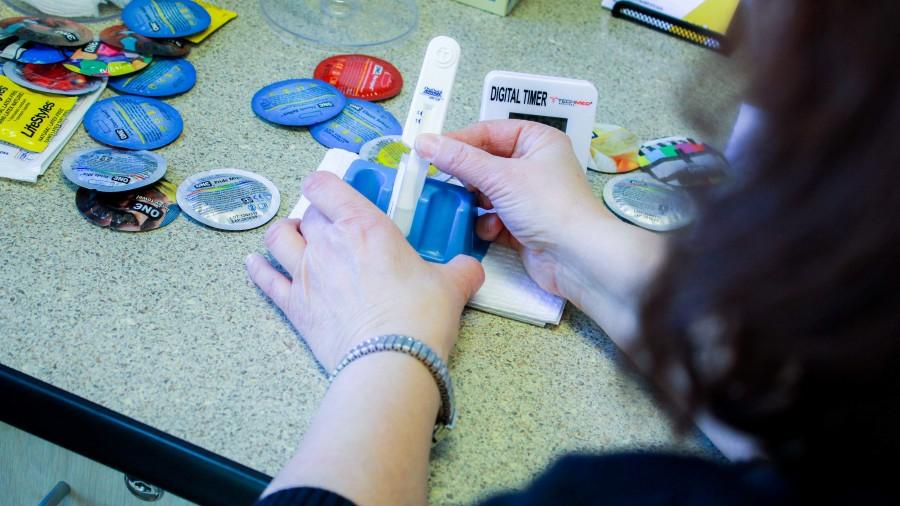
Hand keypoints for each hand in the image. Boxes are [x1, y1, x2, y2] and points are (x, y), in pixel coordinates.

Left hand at [246, 171, 484, 370]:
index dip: (325, 185)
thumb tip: (469, 269)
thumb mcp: (452, 285)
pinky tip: (254, 263)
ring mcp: (307, 274)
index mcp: (366, 226)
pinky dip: (258, 270)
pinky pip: (266, 280)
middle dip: (317, 217)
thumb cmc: (419, 317)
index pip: (326, 186)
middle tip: (332, 227)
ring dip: (284, 234)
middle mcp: (330, 243)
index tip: (333, 191)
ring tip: (295, 238)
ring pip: (278, 239)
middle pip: (308, 214)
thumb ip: (460, 270)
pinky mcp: (295, 306)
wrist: (391, 360)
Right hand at [415, 120, 604, 298]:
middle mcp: (535, 165)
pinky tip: (492, 230)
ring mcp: (529, 197)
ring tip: (472, 208)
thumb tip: (426, 142)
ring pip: (486, 192)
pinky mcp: (522, 225)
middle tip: (444, 181)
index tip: (429, 149)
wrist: (578, 259)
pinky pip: (492, 218)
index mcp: (538, 141)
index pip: (489, 131)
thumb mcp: (500, 177)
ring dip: (476, 203)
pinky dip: (487, 224)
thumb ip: (460, 160)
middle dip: (467, 177)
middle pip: (485, 163)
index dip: (459, 140)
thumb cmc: (552, 208)